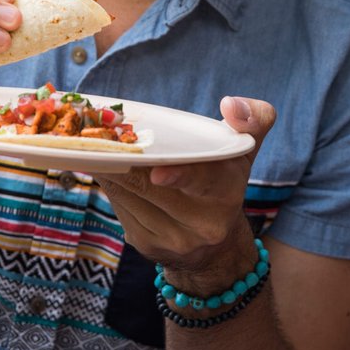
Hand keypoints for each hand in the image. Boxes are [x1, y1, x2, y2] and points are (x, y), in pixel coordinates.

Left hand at [94, 96, 275, 295]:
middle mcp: (203, 223)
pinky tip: (105, 168)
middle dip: (125, 159)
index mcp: (227, 193)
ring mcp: (173, 239)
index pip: (204, 182)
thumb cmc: (223, 180)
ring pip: (129, 194)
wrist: (214, 245)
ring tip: (97, 146)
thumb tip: (230, 104)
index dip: (180, 176)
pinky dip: (110, 183)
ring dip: (110, 168)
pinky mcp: (147, 245)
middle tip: (103, 135)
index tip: (158, 172)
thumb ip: (253, 120)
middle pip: (151, 185)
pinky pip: (119, 206)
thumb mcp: (244, 151)